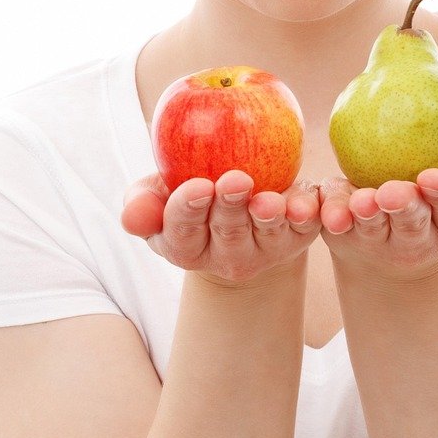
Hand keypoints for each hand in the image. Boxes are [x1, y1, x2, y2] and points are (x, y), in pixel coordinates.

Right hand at [120, 169, 322, 285]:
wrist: (239, 195)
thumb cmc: (191, 192)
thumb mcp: (159, 193)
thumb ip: (142, 202)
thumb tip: (131, 217)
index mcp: (186, 248)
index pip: (183, 233)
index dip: (188, 211)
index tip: (197, 186)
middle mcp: (226, 256)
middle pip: (228, 233)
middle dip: (230, 208)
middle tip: (235, 180)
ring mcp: (265, 249)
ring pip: (267, 234)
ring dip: (268, 217)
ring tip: (268, 200)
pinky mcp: (298, 235)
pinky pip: (305, 226)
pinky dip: (306, 214)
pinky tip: (304, 204)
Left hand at [315, 153, 437, 280]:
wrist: (402, 211)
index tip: (434, 178)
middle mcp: (421, 237)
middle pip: (412, 224)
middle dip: (404, 210)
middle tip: (393, 192)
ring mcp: (381, 238)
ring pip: (371, 228)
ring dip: (364, 216)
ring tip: (359, 202)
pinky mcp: (346, 233)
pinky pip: (336, 223)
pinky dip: (330, 214)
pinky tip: (325, 205)